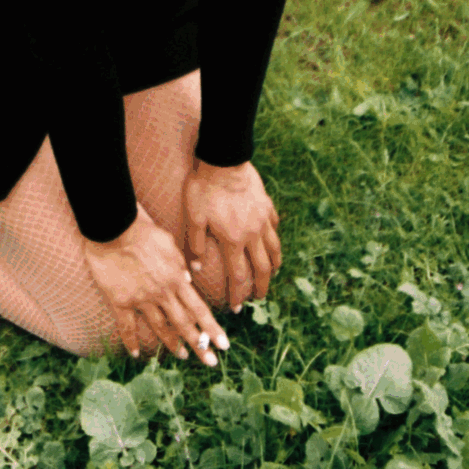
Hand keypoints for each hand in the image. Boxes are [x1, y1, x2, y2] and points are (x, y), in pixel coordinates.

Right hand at [82, 205, 227, 364]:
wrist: (113, 227)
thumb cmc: (143, 230)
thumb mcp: (169, 243)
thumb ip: (180, 263)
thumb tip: (188, 278)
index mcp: (176, 279)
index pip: (199, 309)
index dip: (212, 329)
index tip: (224, 345)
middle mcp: (162, 293)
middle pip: (184, 323)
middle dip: (199, 344)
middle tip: (211, 362)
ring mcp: (141, 299)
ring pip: (160, 327)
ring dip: (172, 344)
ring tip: (183, 356)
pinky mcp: (120, 301)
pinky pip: (127, 325)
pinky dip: (131, 341)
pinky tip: (136, 354)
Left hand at [182, 160, 281, 309]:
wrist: (224, 160)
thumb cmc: (204, 187)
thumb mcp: (194, 217)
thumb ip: (197, 245)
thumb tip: (196, 269)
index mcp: (233, 240)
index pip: (238, 275)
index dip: (238, 295)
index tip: (238, 308)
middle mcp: (252, 234)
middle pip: (262, 268)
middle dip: (261, 287)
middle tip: (259, 299)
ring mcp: (262, 219)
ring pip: (274, 249)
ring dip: (274, 265)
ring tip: (272, 275)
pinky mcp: (266, 205)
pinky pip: (274, 225)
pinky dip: (274, 237)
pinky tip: (273, 241)